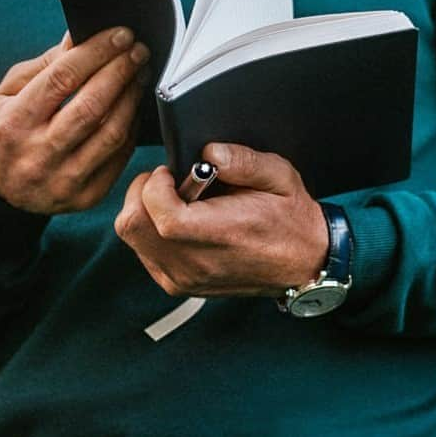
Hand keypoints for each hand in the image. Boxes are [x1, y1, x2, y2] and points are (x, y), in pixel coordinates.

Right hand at [0, 26, 149, 214]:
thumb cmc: (3, 132)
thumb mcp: (7, 94)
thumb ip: (45, 66)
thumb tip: (81, 37)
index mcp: (13, 122)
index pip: (62, 79)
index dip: (97, 52)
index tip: (120, 35)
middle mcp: (38, 155)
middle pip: (92, 106)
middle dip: (121, 71)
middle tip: (138, 50)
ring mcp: (64, 180)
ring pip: (112, 133)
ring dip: (132, 97)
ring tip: (140, 74)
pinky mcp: (85, 196)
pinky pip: (120, 157)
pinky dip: (131, 127)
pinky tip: (133, 106)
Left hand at [114, 143, 329, 297]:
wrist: (303, 263)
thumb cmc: (289, 219)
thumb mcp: (278, 175)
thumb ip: (243, 160)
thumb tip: (209, 152)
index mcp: (221, 235)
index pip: (161, 214)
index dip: (155, 185)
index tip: (171, 171)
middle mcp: (196, 263)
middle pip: (133, 226)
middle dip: (143, 192)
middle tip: (169, 181)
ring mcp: (182, 278)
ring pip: (132, 238)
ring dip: (145, 210)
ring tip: (177, 200)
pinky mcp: (177, 284)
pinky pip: (142, 250)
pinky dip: (149, 229)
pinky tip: (177, 219)